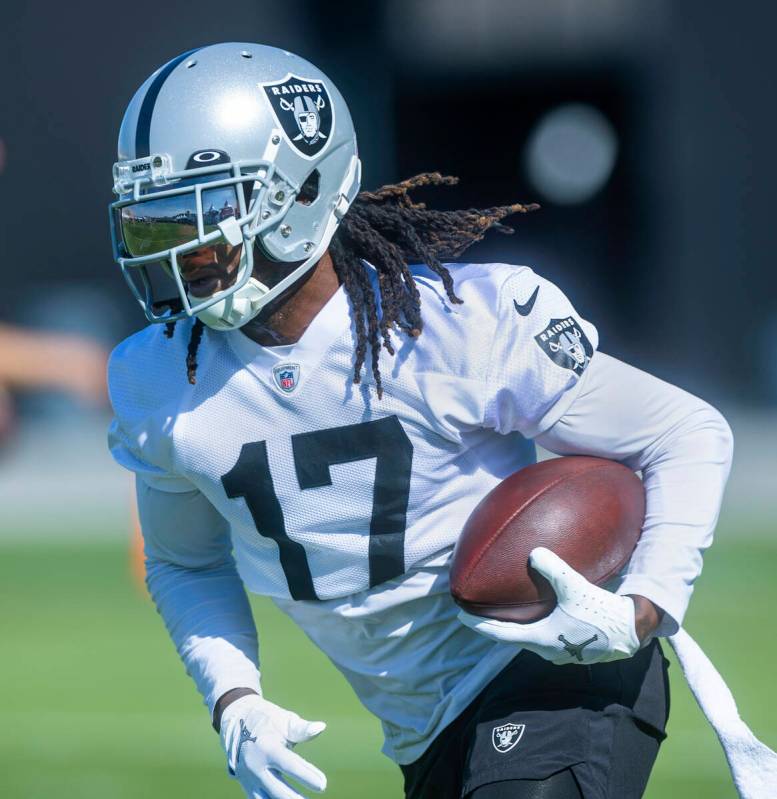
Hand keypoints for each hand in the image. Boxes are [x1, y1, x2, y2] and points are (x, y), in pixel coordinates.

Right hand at [220, 694, 326, 798]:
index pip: (289, 765)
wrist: (236, 721)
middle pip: (278, 790)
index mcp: (266, 748)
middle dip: (296, 798)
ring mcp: (248, 778)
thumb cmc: (268, 720)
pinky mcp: (245, 785)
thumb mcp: (284, 720)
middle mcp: (255, 766)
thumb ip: (302, 729)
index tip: (322, 784)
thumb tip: (321, 727)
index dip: (306, 776)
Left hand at [458, 547, 640, 664]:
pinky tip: (538, 614)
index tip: (461, 616)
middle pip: (511, 638)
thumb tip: (533, 552)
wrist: (631, 632)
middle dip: (494, 625)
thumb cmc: (602, 613)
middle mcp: (546, 650)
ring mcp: (560, 652)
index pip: (500, 633)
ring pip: (528, 639)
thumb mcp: (575, 587)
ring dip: (514, 627)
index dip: (479, 624)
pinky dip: (533, 626)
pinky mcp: (572, 649)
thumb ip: (553, 569)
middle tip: (477, 613)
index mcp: (540, 639)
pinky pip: (544, 637)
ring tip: (505, 613)